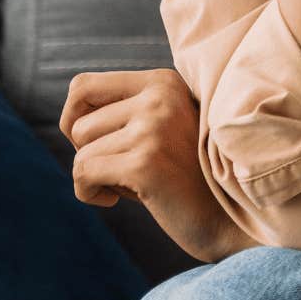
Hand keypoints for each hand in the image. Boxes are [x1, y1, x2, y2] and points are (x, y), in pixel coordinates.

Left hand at [60, 69, 255, 263]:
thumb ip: (126, 111)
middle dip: (88, 154)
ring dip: (95, 177)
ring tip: (132, 185)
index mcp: (164, 82)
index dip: (74, 117)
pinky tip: (116, 200)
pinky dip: (89, 194)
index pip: (82, 86)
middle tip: (119, 170)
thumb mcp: (161, 129)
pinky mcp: (145, 162)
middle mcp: (160, 97)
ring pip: (80, 152)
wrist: (230, 217)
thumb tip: (70, 110)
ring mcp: (155, 127)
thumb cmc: (187, 176)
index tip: (96, 143)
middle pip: (78, 124)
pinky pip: (83, 174)